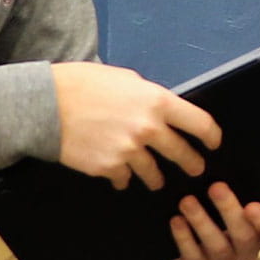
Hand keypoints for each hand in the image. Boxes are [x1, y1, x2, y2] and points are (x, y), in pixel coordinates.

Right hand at [50, 63, 214, 187]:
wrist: (46, 105)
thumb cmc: (83, 83)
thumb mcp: (124, 79)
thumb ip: (148, 97)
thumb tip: (161, 110)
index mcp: (157, 102)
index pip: (199, 123)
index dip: (211, 136)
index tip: (213, 143)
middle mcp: (148, 129)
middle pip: (182, 154)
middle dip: (192, 163)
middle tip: (195, 168)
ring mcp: (129, 152)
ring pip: (154, 173)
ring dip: (157, 178)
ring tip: (157, 181)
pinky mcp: (109, 168)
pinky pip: (124, 179)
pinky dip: (124, 178)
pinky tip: (121, 177)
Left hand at [165, 182, 259, 259]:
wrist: (197, 247)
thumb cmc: (223, 218)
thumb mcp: (236, 207)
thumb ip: (240, 192)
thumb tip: (229, 163)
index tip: (252, 205)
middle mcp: (246, 252)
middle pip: (243, 235)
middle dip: (229, 210)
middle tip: (216, 187)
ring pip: (217, 245)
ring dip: (201, 221)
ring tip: (187, 201)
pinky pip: (192, 256)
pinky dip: (184, 238)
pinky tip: (176, 220)